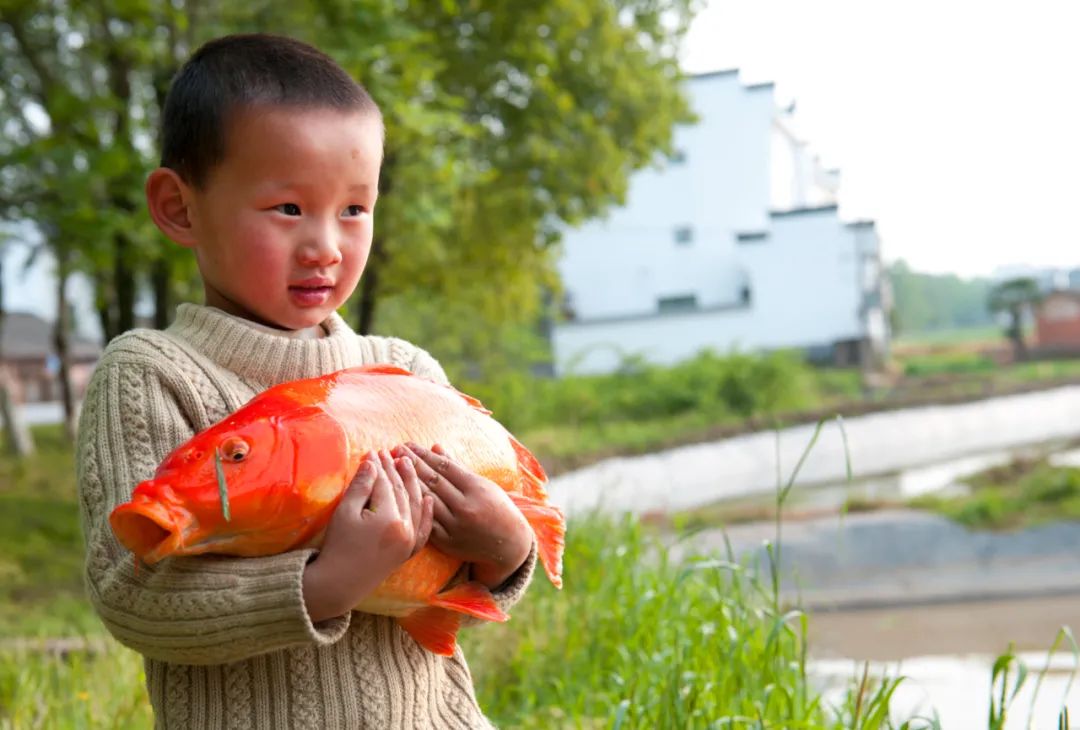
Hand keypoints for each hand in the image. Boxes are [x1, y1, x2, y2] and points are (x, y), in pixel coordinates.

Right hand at [302, 450, 432, 621]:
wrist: (339, 583)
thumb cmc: (338, 545)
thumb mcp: (345, 512)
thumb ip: (361, 486)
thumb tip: (372, 461)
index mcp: (389, 518)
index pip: (386, 484)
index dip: (380, 466)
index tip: (375, 451)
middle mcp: (406, 529)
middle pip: (402, 492)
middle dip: (395, 471)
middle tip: (390, 452)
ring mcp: (410, 542)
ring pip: (416, 506)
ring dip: (412, 484)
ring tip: (407, 466)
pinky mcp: (408, 552)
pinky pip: (424, 530)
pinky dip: (427, 514)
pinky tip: (428, 499)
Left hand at [397, 443, 531, 588]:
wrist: (508, 544)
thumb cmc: (497, 508)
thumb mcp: (482, 484)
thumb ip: (457, 467)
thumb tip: (435, 446)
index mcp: (476, 489)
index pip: (444, 467)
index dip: (424, 455)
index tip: (407, 444)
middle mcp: (465, 507)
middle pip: (433, 481)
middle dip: (412, 464)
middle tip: (394, 451)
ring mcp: (456, 526)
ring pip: (426, 500)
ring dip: (407, 483)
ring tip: (392, 469)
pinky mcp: (448, 542)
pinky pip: (426, 522)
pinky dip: (413, 508)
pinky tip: (400, 497)